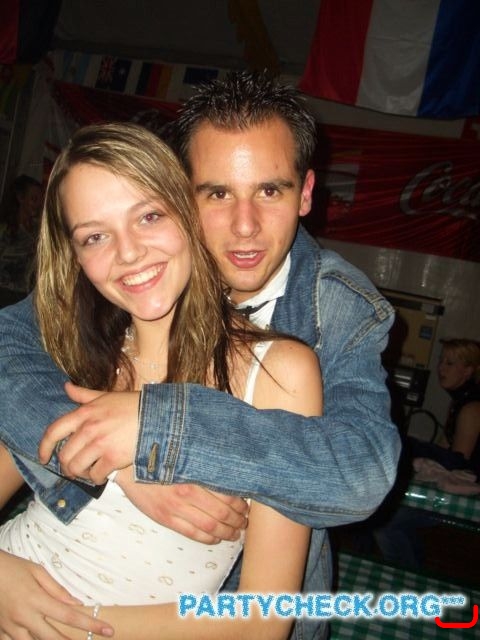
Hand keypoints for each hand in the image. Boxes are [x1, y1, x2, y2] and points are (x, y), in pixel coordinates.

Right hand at [0, 550, 112, 639]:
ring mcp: (11, 627)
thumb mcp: (38, 572)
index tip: (108, 630)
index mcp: (37, 600)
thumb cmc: (13, 567)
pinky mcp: (2, 631)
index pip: (70, 616)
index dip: (91, 625)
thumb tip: (77, 603)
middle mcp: (25, 617)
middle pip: (53, 639)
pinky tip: (37, 639)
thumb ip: (57, 589)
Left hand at [38, 381, 139, 483]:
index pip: (54, 431)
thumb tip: (66, 387)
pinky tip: (102, 475)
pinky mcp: (113, 458)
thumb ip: (84, 394)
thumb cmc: (133, 405)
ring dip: (81, 474)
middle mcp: (89, 429)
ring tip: (89, 472)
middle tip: (75, 469)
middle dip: (67, 465)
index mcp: (85, 413)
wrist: (158, 416)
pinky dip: (96, 479)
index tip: (44, 457)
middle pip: (65, 455)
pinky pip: (95, 475)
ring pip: (77, 468)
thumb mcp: (106, 396)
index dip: (44, 447)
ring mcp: (100, 444)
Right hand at [116, 467, 248, 543]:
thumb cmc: (159, 457)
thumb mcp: (183, 456)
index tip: (247, 507)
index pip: (227, 495)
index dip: (240, 504)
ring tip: (235, 533)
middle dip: (237, 520)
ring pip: (210, 527)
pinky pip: (193, 534)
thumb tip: (228, 472)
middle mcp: (187, 493)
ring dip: (227, 532)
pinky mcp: (165, 518)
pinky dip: (209, 538)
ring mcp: (176, 508)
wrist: (129, 466)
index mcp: (194, 475)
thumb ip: (204, 465)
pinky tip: (216, 538)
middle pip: (222, 513)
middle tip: (245, 522)